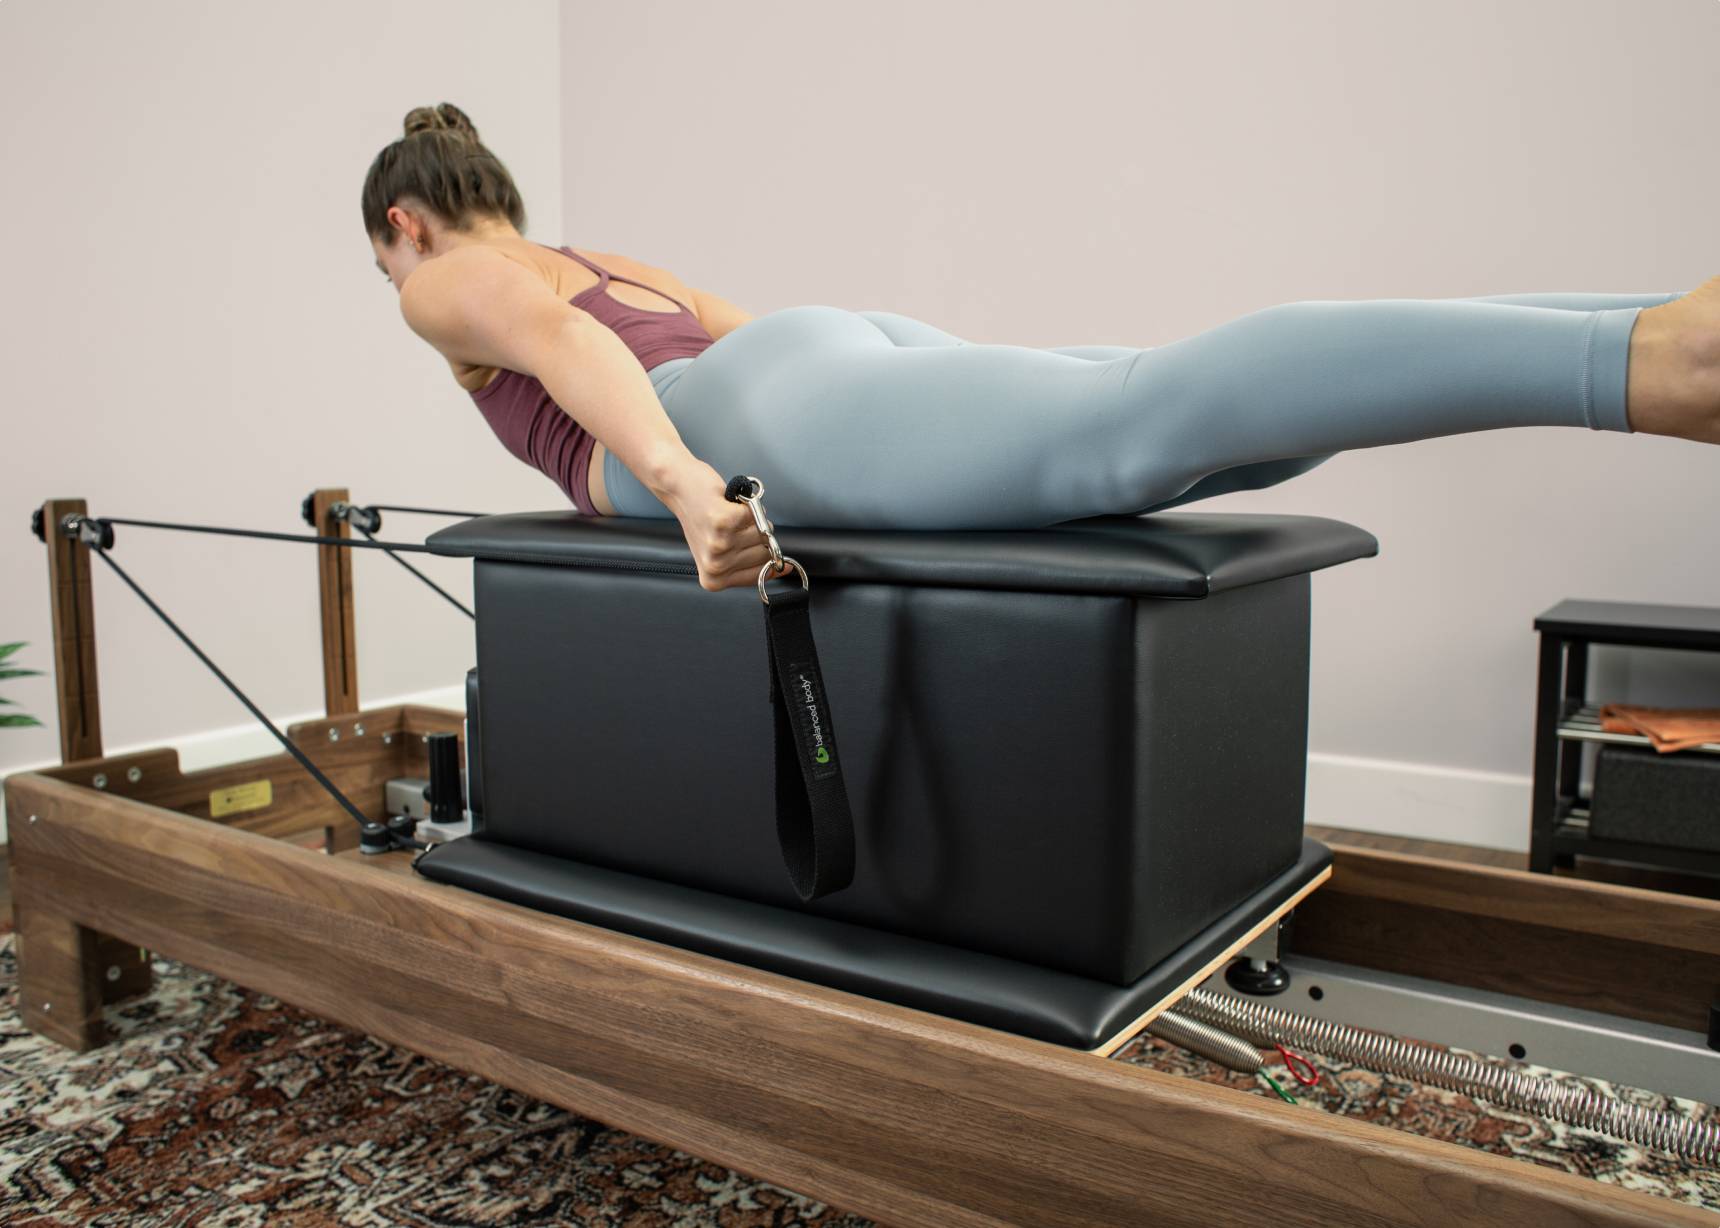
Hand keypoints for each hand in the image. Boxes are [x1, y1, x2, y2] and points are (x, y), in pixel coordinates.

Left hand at [658, 458, 778, 592]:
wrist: (680, 488)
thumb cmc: (700, 518)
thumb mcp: (720, 552)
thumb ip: (751, 565)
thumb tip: (786, 568)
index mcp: (714, 579)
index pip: (763, 575)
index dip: (767, 557)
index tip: (756, 545)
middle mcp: (716, 566)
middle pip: (766, 554)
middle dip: (756, 537)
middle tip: (733, 528)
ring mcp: (720, 544)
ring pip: (763, 533)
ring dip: (751, 519)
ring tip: (729, 516)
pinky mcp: (725, 521)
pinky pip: (758, 514)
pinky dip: (749, 505)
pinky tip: (730, 505)